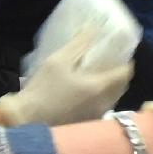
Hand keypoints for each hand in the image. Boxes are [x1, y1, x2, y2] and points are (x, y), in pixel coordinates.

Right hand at [0, 35, 135, 126]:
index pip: (125, 73)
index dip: (126, 61)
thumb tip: (94, 28)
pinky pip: (102, 108)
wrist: (26, 121)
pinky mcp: (86, 125)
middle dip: (120, 74)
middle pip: (122, 87)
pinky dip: (101, 98)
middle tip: (111, 63)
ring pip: (112, 99)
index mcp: (99, 87)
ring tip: (100, 75)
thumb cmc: (43, 89)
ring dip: (111, 87)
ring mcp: (96, 117)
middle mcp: (103, 104)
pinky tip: (88, 92)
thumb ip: (79, 43)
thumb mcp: (59, 60)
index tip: (121, 53)